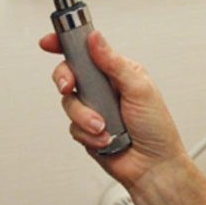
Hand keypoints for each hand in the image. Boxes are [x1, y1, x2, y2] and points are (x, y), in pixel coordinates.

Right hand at [39, 31, 205, 204]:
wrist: (152, 166)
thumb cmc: (156, 128)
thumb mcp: (139, 88)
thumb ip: (113, 62)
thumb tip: (95, 39)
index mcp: (117, 71)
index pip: (87, 50)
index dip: (65, 43)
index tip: (49, 42)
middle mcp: (103, 87)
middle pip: (69, 73)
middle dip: (66, 79)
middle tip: (70, 86)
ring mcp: (93, 108)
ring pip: (69, 102)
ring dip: (85, 115)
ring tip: (103, 125)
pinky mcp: (86, 129)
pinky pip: (72, 126)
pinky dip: (88, 133)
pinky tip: (105, 138)